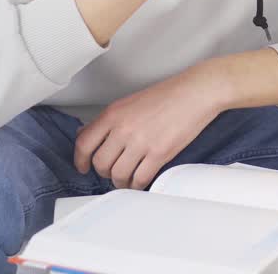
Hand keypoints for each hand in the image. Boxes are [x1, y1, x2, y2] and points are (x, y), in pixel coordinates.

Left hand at [73, 64, 224, 189]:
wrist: (197, 92)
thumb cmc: (169, 95)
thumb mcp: (131, 101)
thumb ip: (109, 120)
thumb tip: (88, 135)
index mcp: (114, 114)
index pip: (84, 143)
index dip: (80, 160)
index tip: (83, 167)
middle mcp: (123, 128)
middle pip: (100, 163)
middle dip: (105, 173)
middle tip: (113, 172)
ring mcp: (141, 142)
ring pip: (118, 174)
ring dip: (121, 182)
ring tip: (127, 180)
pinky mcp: (159, 153)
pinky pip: (140, 178)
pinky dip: (137, 185)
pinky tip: (140, 181)